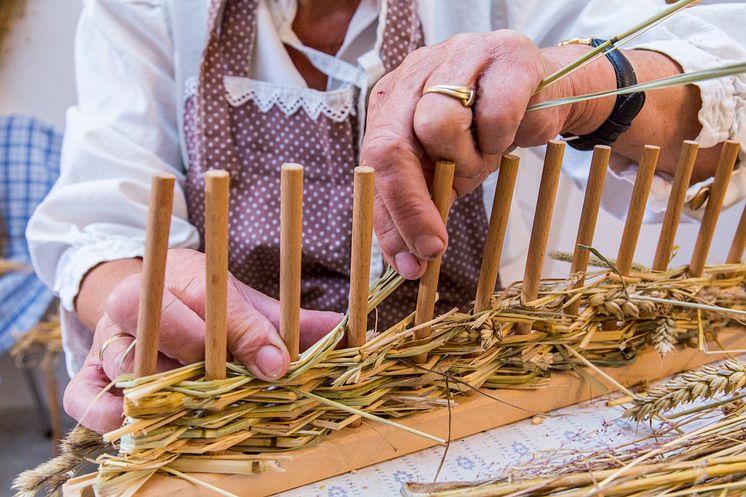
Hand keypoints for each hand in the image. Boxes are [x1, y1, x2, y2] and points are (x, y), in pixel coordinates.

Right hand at [64, 248, 341, 432]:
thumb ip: (282, 319)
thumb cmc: (198, 299)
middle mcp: (136, 308)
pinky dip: (106, 415)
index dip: (247, 335)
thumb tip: (342, 330)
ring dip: (168, 395)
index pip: (211, 303)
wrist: (142, 292)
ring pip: (129, 369)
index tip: (278, 363)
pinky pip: (85, 399)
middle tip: (239, 387)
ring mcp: (107, 341)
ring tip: (202, 411)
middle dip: (208, 363)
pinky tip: (139, 423)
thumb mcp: (239, 300)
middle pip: (166, 334)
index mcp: (175, 277)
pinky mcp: (86, 375)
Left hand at [361, 30, 614, 278]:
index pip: (374, 163)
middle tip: (434, 248)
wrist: (548, 93)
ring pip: (439, 127)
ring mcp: (457, 56)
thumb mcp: (446, 170)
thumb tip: (410, 261)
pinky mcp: (504, 55)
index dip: (389, 220)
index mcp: (392, 101)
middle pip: (390, 147)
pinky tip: (507, 133)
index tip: (410, 265)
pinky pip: (494, 117)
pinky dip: (501, 139)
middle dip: (412, 209)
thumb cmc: (487, 132)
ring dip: (466, 164)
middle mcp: (415, 73)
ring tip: (484, 158)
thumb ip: (422, 203)